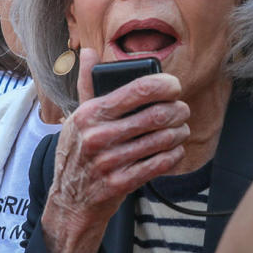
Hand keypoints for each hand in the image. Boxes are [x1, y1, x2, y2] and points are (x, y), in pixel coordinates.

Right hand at [40, 49, 189, 252]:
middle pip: (156, 115)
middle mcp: (98, 136)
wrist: (69, 201)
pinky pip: (159, 164)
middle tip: (182, 110)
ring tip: (181, 130)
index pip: (137, 90)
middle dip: (177, 110)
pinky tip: (175, 150)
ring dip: (179, 133)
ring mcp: (109, 162)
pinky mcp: (120, 184)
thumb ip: (87, 84)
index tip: (174, 86)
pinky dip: (173, 154)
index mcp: (89, 113)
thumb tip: (88, 52)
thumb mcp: (77, 117)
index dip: (164, 85)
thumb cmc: (78, 152)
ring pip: (161, 140)